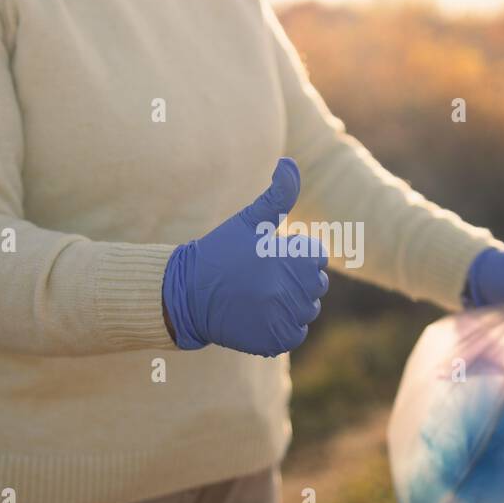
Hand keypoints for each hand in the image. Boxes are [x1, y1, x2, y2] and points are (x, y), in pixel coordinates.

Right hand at [162, 158, 329, 356]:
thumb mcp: (249, 220)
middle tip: (262, 278)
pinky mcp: (273, 340)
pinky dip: (283, 327)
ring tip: (259, 296)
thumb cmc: (220, 252)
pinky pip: (295, 333)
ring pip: (307, 310)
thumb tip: (289, 162)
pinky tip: (260, 315)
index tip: (270, 256)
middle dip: (296, 280)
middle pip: (316, 285)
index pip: (316, 257)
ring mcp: (282, 317)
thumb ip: (277, 193)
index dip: (294, 255)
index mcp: (290, 258)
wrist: (186, 294)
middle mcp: (289, 289)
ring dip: (290, 304)